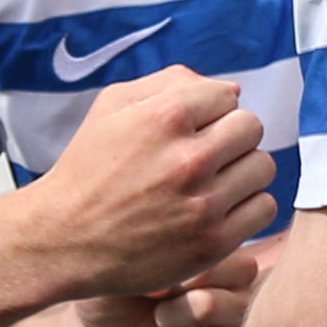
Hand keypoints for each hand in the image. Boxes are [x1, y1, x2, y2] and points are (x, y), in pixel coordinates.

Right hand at [21, 71, 273, 299]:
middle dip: (230, 136)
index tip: (191, 128)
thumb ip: (172, 83)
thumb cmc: (88, 168)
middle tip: (205, 155)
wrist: (63, 239)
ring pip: (262, 167)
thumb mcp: (113, 106)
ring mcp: (203, 204)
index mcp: (165, 117)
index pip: (228, 95)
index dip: (210, 109)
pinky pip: (263, 208)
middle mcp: (189, 159)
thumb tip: (231, 89)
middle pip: (251, 128)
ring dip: (241, 171)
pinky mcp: (212, 242)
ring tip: (212, 182)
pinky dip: (246, 206)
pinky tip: (219, 208)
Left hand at [77, 245, 262, 326]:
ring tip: (162, 322)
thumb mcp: (126, 265)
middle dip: (187, 284)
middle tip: (158, 300)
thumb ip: (156, 252)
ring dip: (181, 316)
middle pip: (242, 270)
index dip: (185, 259)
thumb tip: (180, 276)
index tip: (152, 274)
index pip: (225, 239)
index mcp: (215, 254)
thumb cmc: (112, 300)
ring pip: (230, 307)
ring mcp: (237, 322)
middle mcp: (235, 285)